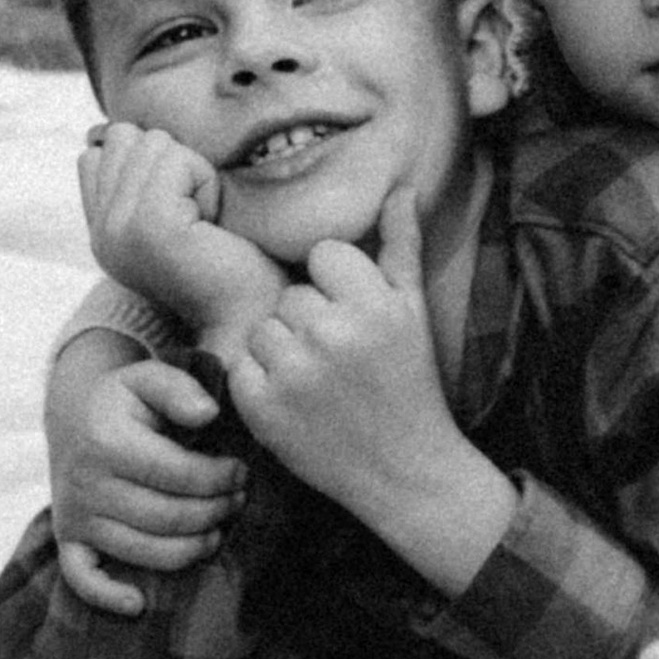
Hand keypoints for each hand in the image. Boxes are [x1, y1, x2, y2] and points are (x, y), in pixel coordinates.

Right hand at [45, 347, 243, 615]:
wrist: (74, 418)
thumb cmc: (125, 402)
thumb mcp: (148, 378)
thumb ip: (180, 389)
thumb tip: (209, 413)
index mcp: (107, 442)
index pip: (179, 475)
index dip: (220, 479)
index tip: (241, 473)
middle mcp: (86, 483)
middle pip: (167, 518)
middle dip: (214, 513)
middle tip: (237, 501)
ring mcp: (75, 515)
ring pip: (142, 550)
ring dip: (189, 550)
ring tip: (216, 531)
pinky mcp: (69, 538)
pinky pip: (81, 577)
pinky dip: (107, 596)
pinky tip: (139, 604)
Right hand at [81, 120, 280, 349]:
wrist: (257, 317)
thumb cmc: (234, 262)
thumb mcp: (179, 211)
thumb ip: (143, 175)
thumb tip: (117, 128)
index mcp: (102, 231)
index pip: (99, 150)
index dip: (152, 163)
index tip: (182, 210)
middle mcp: (101, 233)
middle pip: (124, 137)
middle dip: (174, 163)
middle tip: (198, 217)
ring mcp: (118, 230)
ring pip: (151, 142)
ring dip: (193, 172)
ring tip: (205, 222)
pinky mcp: (149, 225)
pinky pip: (176, 158)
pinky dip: (206, 181)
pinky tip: (212, 224)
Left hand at [225, 210, 511, 587]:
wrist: (405, 469)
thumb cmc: (410, 383)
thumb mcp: (414, 312)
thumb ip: (402, 246)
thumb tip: (400, 189)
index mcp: (373, 304)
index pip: (324, 256)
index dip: (336, 287)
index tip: (355, 321)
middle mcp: (333, 334)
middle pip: (291, 295)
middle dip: (309, 322)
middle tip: (340, 360)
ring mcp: (294, 373)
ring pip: (263, 327)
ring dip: (282, 351)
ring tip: (317, 381)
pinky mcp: (263, 408)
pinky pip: (243, 366)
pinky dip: (261, 384)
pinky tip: (296, 403)